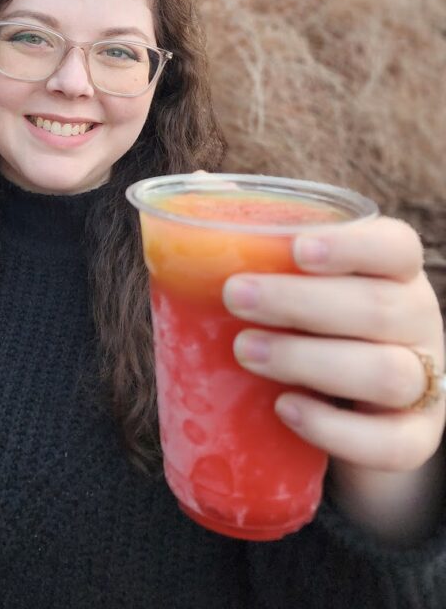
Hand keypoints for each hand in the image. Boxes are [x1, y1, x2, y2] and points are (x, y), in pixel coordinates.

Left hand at [221, 217, 445, 537]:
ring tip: (245, 351)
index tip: (296, 249)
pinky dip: (336, 429)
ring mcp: (425, 381)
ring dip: (309, 361)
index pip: (396, 245)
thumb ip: (258, 231)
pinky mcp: (415, 437)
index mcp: (393, 269)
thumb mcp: (294, 276)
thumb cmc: (313, 320)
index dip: (352, 245)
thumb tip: (204, 183)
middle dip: (300, 302)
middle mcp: (418, 319)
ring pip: (387, 372)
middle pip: (379, 307)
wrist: (348, 405)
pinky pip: (392, 443)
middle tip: (234, 298)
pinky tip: (286, 409)